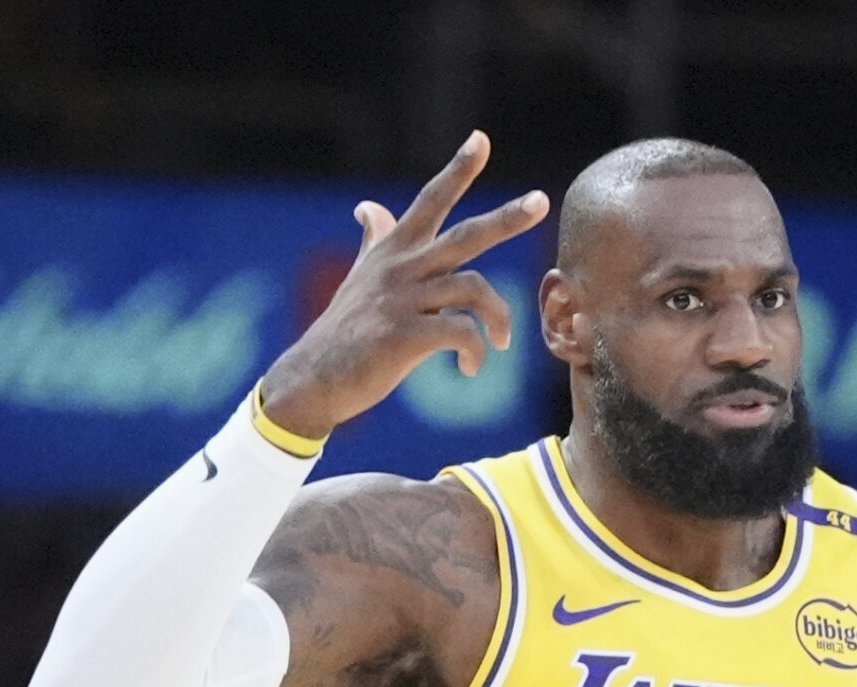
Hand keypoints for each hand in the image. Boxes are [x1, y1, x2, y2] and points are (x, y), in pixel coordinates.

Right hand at [257, 131, 548, 438]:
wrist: (314, 377)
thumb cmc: (344, 332)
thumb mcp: (359, 277)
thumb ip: (373, 241)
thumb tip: (369, 206)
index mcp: (394, 250)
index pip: (430, 200)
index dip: (457, 169)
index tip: (480, 138)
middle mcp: (400, 267)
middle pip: (466, 235)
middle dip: (507, 217)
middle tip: (541, 200)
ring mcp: (401, 299)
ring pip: (474, 289)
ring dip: (499, 318)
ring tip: (502, 341)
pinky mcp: (403, 335)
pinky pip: (461, 333)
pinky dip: (476, 351)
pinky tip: (471, 368)